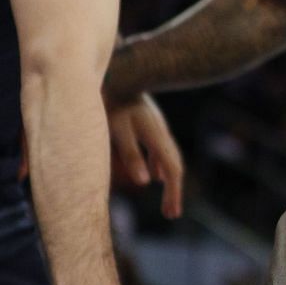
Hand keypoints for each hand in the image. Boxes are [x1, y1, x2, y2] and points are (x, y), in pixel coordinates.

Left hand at [108, 93, 184, 218]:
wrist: (117, 70)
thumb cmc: (111, 100)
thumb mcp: (117, 129)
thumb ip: (131, 155)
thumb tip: (145, 182)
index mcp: (157, 136)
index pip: (173, 169)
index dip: (174, 193)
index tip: (171, 214)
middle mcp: (161, 132)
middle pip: (174, 166)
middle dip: (173, 191)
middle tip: (171, 214)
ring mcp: (156, 127)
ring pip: (168, 158)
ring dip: (168, 179)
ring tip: (166, 198)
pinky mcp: (148, 123)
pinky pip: (159, 150)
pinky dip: (159, 166)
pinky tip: (152, 174)